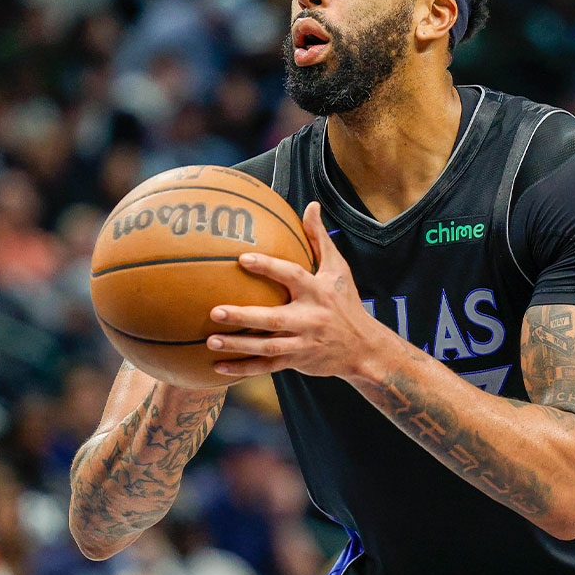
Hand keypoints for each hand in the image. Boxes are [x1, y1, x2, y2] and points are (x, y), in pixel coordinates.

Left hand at [207, 202, 387, 379]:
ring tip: (210, 340)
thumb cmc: (345, 303)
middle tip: (215, 311)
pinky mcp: (297, 361)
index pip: (291, 276)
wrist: (364, 348)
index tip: (242, 259)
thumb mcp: (338, 270)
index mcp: (318, 292)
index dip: (268, 267)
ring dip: (238, 345)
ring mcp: (302, 343)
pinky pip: (266, 367)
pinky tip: (217, 366)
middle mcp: (310, 318)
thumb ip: (320, 239)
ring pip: (267, 347)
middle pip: (274, 319)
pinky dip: (243, 368)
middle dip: (245, 316)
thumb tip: (311, 206)